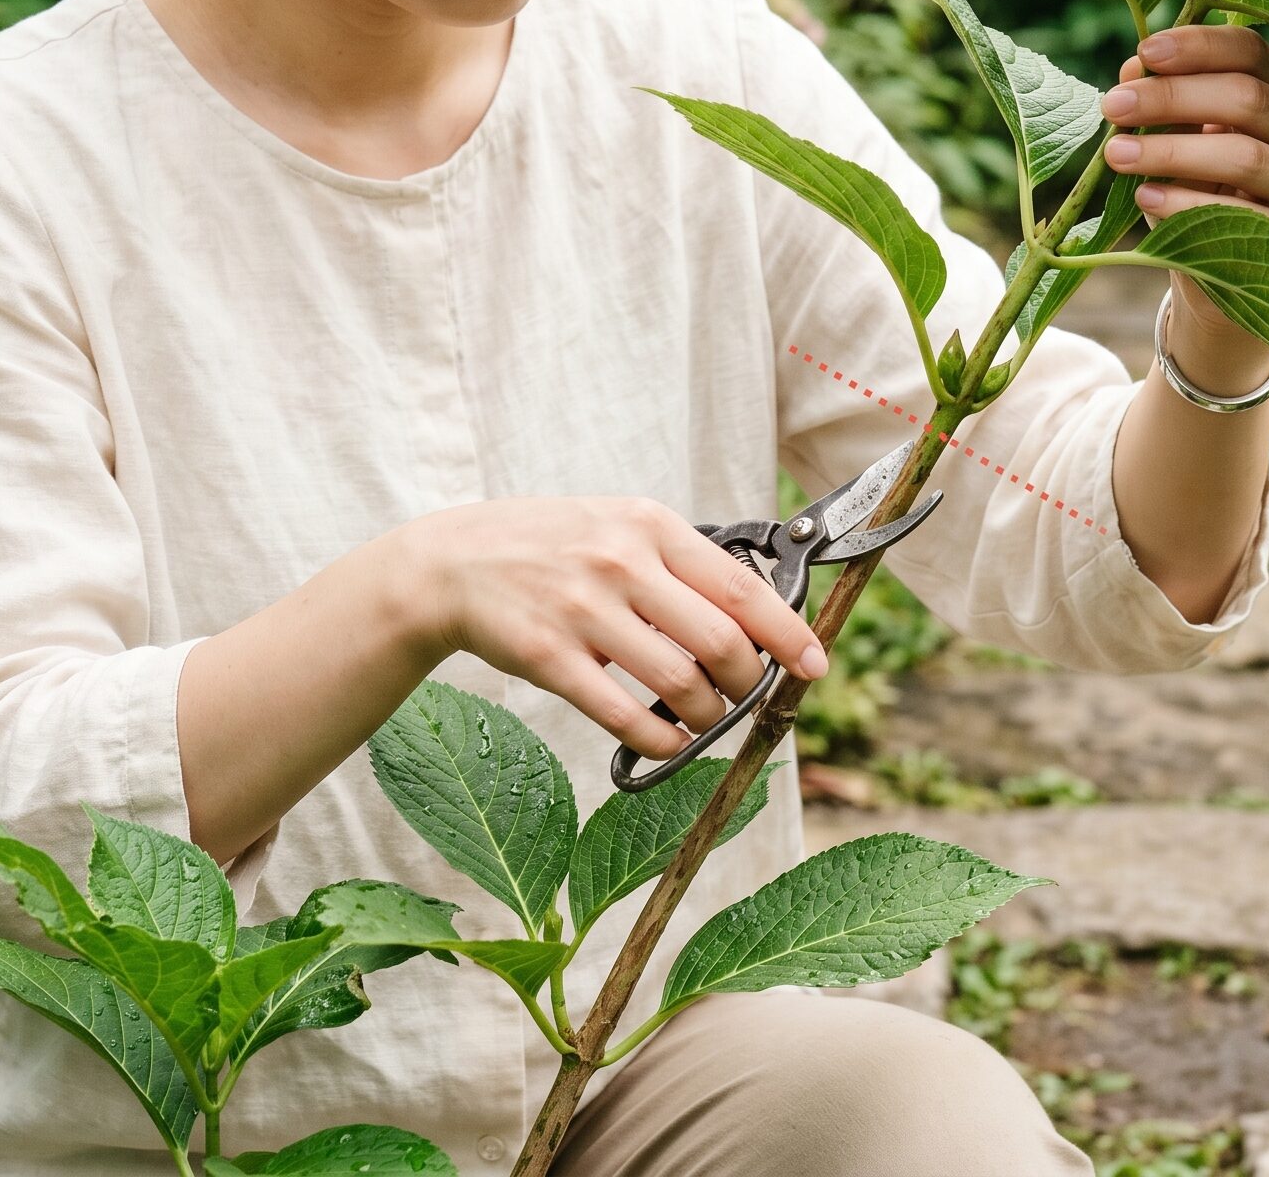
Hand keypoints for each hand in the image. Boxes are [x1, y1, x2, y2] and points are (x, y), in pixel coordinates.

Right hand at [412, 497, 829, 762]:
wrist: (454, 561)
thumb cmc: (550, 546)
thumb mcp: (618, 526)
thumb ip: (678, 563)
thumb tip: (752, 617)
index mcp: (648, 525)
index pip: (741, 585)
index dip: (788, 633)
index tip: (814, 663)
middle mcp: (622, 562)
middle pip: (720, 641)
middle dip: (747, 684)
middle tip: (746, 697)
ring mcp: (584, 610)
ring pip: (679, 683)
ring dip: (707, 717)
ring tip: (704, 720)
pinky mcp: (550, 657)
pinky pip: (625, 716)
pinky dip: (661, 742)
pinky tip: (667, 743)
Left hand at [1098, 23, 1268, 360]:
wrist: (1224, 271)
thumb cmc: (1196, 185)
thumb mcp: (1177, 136)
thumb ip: (1161, 100)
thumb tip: (1134, 69)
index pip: (1251, 51)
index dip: (1198, 45)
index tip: (1144, 51)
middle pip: (1249, 99)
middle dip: (1173, 97)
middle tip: (1113, 104)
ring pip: (1246, 156)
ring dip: (1172, 152)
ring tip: (1116, 154)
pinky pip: (1240, 217)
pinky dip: (1185, 204)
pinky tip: (1144, 197)